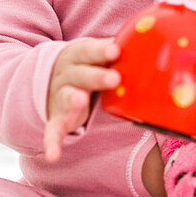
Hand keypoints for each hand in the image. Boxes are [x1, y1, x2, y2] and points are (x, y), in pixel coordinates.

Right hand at [44, 38, 120, 162]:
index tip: (115, 51)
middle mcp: (66, 74)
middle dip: (96, 75)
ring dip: (74, 99)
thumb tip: (147, 41)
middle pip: (80, 73)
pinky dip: (52, 142)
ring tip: (81, 102)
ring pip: (67, 96)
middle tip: (114, 78)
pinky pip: (52, 130)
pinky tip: (53, 155)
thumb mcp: (94, 55)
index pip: (88, 50)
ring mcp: (60, 96)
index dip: (101, 50)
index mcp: (77, 56)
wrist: (48, 83)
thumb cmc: (84, 67)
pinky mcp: (56, 118)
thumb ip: (114, 50)